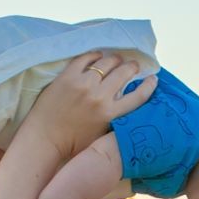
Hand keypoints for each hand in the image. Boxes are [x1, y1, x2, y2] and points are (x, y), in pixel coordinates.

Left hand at [24, 52, 157, 156]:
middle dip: (132, 67)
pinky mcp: (67, 77)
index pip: (138, 96)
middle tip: (132, 66)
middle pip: (124, 73)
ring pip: (106, 62)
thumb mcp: (103, 135)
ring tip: (116, 60)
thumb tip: (127, 103)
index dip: (149, 85)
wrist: (44, 139)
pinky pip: (85, 58)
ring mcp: (82, 85)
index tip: (153, 78)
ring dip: (115, 59)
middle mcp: (99, 97)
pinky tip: (97, 56)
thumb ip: (117, 120)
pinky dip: (94, 55)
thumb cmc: (74, 143)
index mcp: (111, 114)